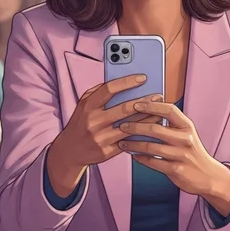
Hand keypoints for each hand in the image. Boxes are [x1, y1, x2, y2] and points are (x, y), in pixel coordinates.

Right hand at [46, 74, 162, 195]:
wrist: (70, 151)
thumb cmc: (81, 123)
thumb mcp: (83, 104)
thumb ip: (99, 92)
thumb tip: (122, 81)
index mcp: (88, 106)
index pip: (109, 89)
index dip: (127, 82)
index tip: (142, 78)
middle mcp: (93, 121)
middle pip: (124, 109)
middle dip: (145, 101)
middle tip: (158, 96)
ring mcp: (100, 138)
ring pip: (130, 127)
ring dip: (148, 119)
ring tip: (159, 112)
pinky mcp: (106, 152)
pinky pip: (128, 142)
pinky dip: (141, 135)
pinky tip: (151, 129)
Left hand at [118, 100, 229, 215]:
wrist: (208, 176)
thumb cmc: (192, 152)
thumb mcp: (187, 134)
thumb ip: (171, 123)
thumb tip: (147, 109)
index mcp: (187, 126)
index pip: (169, 110)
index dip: (151, 106)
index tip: (136, 104)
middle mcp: (185, 139)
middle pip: (155, 128)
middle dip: (135, 126)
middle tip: (121, 125)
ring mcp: (181, 155)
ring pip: (150, 146)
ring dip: (133, 144)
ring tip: (122, 142)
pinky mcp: (176, 170)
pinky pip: (152, 162)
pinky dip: (140, 157)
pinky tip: (133, 154)